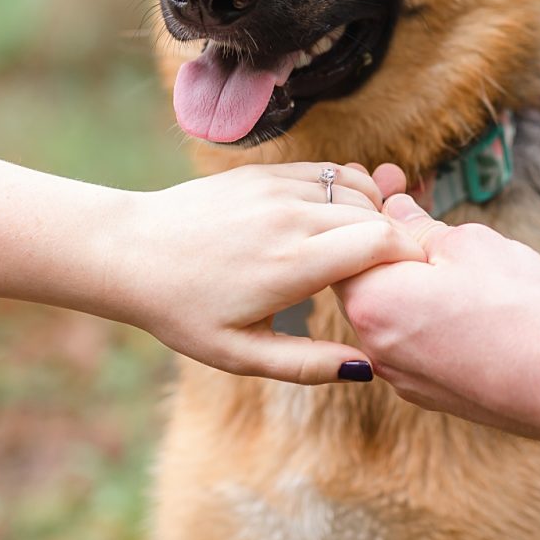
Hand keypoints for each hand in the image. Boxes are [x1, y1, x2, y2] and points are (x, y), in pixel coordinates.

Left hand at [115, 163, 424, 384]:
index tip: (411, 282)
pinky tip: (337, 220)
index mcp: (291, 264)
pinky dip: (344, 191)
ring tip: (368, 247)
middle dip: (396, 239)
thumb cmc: (181, 310)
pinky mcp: (262, 173)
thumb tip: (366, 367)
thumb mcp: (239, 354)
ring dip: (372, 213)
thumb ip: (306, 364)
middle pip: (375, 213)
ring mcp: (275, 188)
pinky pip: (324, 172)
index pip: (382, 242)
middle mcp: (289, 217)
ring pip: (354, 188)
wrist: (129, 252)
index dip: (408, 259)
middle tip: (396, 271)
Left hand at [334, 177, 539, 462]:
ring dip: (405, 278)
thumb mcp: (468, 244)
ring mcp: (401, 376)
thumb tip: (395, 208)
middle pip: (361, 280)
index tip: (381, 177)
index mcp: (370, 302)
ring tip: (441, 249)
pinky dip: (425, 315)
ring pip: (390, 312)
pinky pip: (414, 342)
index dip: (363, 206)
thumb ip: (419, 226)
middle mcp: (373, 346)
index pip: (344, 245)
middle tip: (402, 196)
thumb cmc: (519, 308)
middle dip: (382, 240)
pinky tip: (462, 298)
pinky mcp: (431, 394)